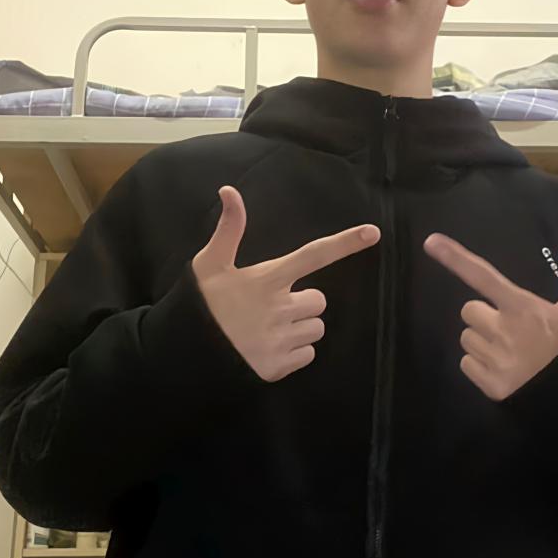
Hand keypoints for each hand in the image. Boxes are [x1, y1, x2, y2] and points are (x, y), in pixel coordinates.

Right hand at [192, 186, 379, 382]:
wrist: (184, 353)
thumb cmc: (201, 303)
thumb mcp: (209, 264)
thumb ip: (229, 229)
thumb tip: (229, 190)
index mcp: (266, 280)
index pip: (312, 255)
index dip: (344, 243)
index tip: (373, 233)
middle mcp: (278, 309)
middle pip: (319, 300)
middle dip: (302, 303)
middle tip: (272, 307)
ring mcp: (279, 340)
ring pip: (315, 329)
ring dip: (299, 329)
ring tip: (268, 329)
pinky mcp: (278, 367)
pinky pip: (307, 355)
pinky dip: (293, 354)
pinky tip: (268, 349)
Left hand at [423, 227, 557, 400]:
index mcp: (522, 308)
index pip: (484, 276)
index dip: (456, 258)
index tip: (430, 242)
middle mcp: (504, 331)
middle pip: (469, 311)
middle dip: (485, 316)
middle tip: (513, 328)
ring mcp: (496, 360)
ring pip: (467, 338)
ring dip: (483, 342)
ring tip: (513, 350)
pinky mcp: (491, 385)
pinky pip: (466, 365)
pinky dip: (480, 367)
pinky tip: (506, 369)